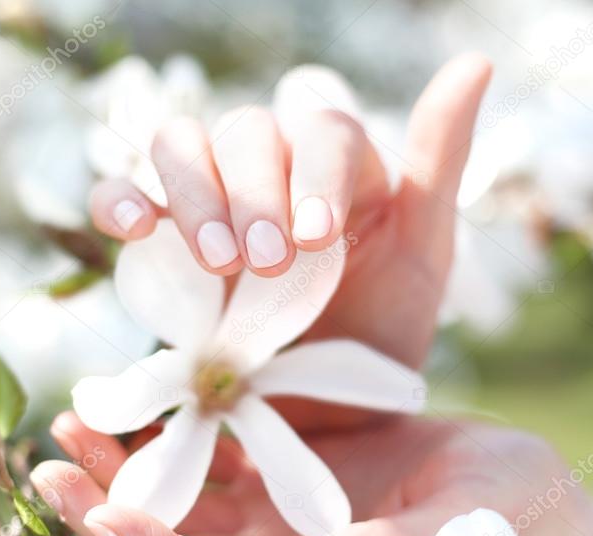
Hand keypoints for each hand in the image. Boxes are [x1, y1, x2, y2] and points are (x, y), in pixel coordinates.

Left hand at [32, 412, 592, 535]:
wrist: (518, 496)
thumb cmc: (502, 528)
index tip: (93, 510)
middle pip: (172, 535)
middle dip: (107, 502)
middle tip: (53, 459)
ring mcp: (274, 507)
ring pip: (184, 488)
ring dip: (128, 459)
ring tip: (79, 415)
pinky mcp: (286, 464)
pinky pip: (219, 444)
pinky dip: (178, 422)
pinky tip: (149, 386)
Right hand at [88, 54, 491, 371]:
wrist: (329, 415)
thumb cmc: (381, 335)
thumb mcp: (423, 253)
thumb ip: (441, 162)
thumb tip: (475, 63)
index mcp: (333, 166)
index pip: (320, 131)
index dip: (316, 172)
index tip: (317, 237)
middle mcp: (269, 170)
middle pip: (246, 132)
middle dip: (255, 191)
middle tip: (268, 262)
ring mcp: (209, 201)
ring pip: (181, 147)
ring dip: (193, 193)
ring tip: (217, 263)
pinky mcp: (160, 244)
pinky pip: (123, 196)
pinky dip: (118, 199)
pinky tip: (131, 226)